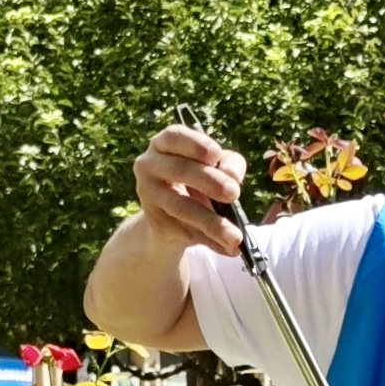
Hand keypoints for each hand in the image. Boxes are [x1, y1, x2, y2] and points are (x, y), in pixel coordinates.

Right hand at [132, 124, 246, 255]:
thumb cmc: (197, 178)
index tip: (216, 154)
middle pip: (178, 170)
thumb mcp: (215, 165)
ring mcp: (148, 195)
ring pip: (181, 207)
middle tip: (234, 193)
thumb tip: (233, 177)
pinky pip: (186, 232)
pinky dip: (211, 241)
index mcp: (163, 144)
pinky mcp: (155, 223)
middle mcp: (149, 166)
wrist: (171, 215)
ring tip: (236, 236)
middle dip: (209, 181)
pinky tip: (231, 248)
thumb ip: (230, 164)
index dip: (195, 144)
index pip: (174, 136)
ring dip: (211, 222)